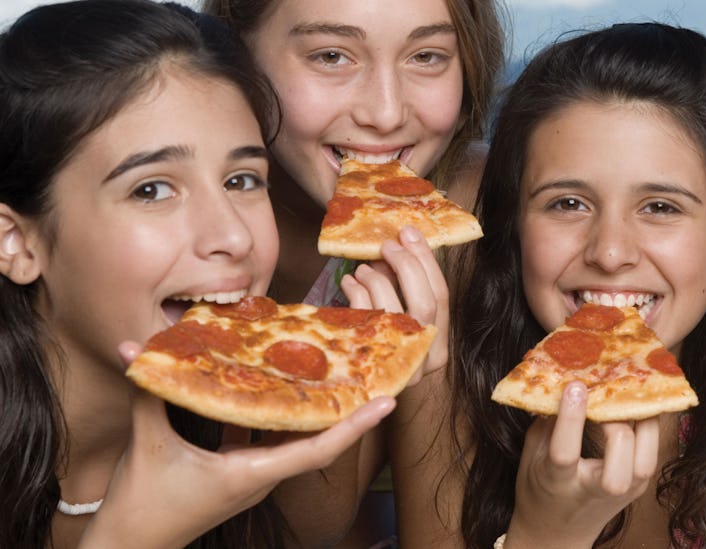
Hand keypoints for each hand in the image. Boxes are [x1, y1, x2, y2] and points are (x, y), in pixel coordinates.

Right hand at [82, 343, 392, 547]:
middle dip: (343, 408)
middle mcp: (263, 476)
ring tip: (329, 371)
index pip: (320, 449)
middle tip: (367, 372)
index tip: (388, 402)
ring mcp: (252, 476)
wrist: (128, 546)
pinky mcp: (238, 473)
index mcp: (253, 473)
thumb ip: (147, 393)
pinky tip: (267, 384)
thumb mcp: (146, 445)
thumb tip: (134, 347)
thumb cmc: (141, 505)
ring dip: (309, 407)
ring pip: (292, 437)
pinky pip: (266, 438)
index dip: (356, 426)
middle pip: (316, 439)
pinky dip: (271, 413)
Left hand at [341, 226, 448, 383]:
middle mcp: (423, 359)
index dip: (426, 261)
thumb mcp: (401, 321)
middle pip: (425, 302)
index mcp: (439, 348)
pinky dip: (356, 292)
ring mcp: (397, 365)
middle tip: (387, 245)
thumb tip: (401, 245)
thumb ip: (408, 291)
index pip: (442, 296)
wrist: (347, 391)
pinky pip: (365, 320)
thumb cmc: (377, 348)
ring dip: (377, 278)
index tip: (409, 233)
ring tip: (365, 267)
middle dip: (406, 265)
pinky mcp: (368, 363)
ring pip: (394, 309)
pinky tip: (350, 282)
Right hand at [505, 382, 659, 547]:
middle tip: (605, 401)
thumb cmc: (539, 490)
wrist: (558, 535)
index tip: (575, 386)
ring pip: (645, 460)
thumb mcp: (530, 457)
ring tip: (629, 398)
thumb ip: (544, 422)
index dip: (571, 419)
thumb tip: (559, 380)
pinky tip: (642, 405)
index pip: (566, 453)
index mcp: (558, 483)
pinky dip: (650, 426)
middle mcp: (594, 491)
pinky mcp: (640, 487)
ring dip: (641, 424)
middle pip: (618, 465)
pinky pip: (652, 453)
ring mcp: (624, 492)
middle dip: (616, 426)